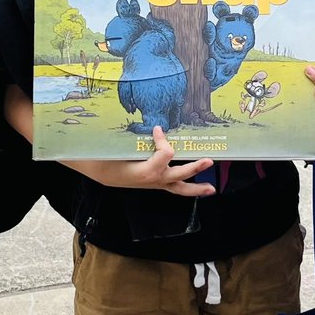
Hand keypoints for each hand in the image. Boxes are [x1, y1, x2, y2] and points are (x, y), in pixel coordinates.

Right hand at [66, 126, 215, 196]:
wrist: (103, 172)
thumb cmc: (110, 159)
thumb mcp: (121, 146)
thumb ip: (136, 137)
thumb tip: (155, 125)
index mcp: (146, 172)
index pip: (165, 154)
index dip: (163, 139)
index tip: (158, 128)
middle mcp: (155, 179)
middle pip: (181, 173)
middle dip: (195, 167)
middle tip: (208, 160)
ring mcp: (157, 183)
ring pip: (180, 188)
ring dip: (197, 189)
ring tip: (211, 189)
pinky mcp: (156, 183)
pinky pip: (174, 187)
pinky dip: (186, 188)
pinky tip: (197, 189)